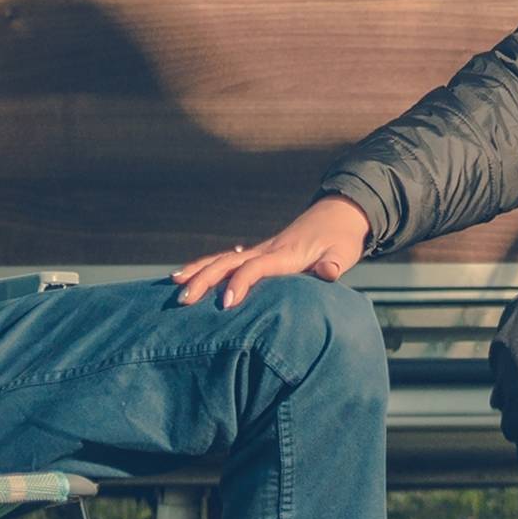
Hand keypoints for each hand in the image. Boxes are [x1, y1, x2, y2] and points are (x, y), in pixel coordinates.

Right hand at [175, 197, 371, 308]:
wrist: (338, 214)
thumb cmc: (342, 240)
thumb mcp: (343, 253)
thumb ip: (333, 265)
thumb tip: (327, 273)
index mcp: (286, 254)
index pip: (256, 268)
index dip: (240, 283)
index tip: (226, 303)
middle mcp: (268, 249)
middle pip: (228, 262)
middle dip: (203, 279)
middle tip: (182, 300)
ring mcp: (261, 249)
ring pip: (223, 258)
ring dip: (198, 270)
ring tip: (174, 283)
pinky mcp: (261, 251)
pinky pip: (228, 258)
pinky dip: (208, 265)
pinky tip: (191, 275)